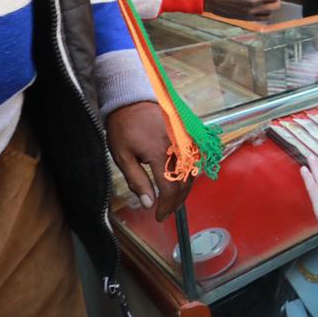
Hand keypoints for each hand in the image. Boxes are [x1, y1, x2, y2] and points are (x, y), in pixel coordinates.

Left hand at [106, 102, 190, 221]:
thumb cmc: (124, 127)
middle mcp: (178, 148)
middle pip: (185, 183)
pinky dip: (189, 173)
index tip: (159, 217)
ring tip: (173, 199)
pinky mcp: (189, 134)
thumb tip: (149, 204)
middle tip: (166, 211)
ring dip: (185, 189)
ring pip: (193, 172)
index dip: (166, 207)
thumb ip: (137, 181)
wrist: (132, 99)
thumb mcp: (122, 156)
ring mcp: (186, 140)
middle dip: (176, 201)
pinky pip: (195, 159)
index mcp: (160, 155)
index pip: (170, 190)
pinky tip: (180, 180)